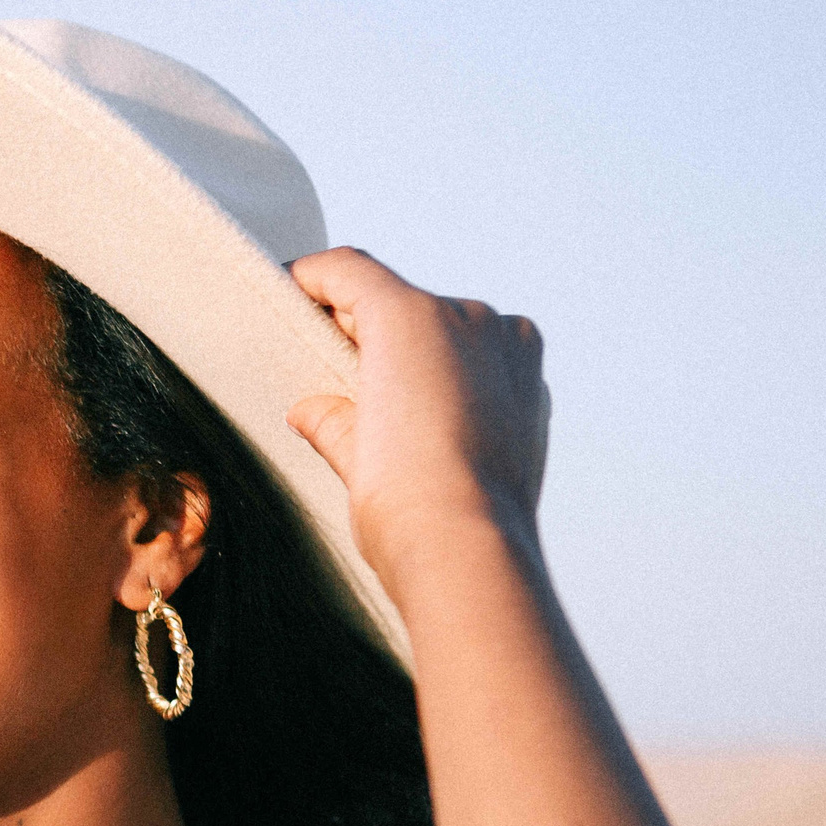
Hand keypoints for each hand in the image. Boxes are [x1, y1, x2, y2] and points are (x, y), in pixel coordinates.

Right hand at [283, 248, 550, 592]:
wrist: (469, 553)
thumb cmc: (402, 502)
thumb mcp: (347, 451)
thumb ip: (330, 416)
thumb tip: (313, 410)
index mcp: (410, 316)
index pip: (348, 271)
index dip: (311, 277)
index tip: (292, 290)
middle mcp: (467, 317)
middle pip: (398, 302)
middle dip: (362, 326)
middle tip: (328, 361)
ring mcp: (508, 348)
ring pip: (446, 330)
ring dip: (414, 353)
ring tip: (386, 402)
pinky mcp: (534, 384)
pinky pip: (484, 362)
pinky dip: (454, 378)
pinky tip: (433, 422)